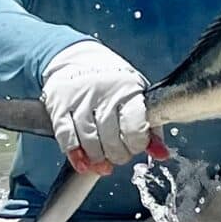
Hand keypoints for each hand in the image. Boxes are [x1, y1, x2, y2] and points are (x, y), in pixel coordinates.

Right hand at [41, 41, 168, 174]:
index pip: (136, 124)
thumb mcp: (137, 97)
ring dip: (97, 158)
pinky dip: (75, 154)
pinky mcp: (59, 105)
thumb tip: (161, 155)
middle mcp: (104, 92)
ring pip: (89, 139)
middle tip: (120, 155)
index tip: (136, 146)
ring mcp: (80, 98)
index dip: (137, 143)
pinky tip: (83, 162)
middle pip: (111, 136)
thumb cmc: (114, 83)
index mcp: (129, 89)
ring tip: (103, 162)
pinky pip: (66, 136)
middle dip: (118, 154)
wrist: (76, 58)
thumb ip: (151, 127)